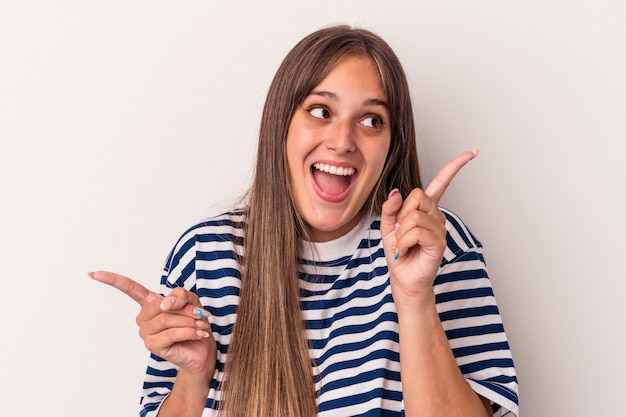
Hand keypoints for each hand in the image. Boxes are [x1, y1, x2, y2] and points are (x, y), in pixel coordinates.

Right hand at [89, 271, 216, 379]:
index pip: (129, 288)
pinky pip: (170, 334)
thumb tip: (165, 302)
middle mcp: (144, 318)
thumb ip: (180, 295)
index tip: (93, 273)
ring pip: (165, 320)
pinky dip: (189, 332)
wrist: (203, 349)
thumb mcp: (192, 301)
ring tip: (200, 325)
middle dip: (185, 309)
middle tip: (200, 315)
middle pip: (160, 306)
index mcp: (150, 303)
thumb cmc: (195, 323)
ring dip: (189, 322)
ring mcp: (146, 333)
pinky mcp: (153, 346)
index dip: (112, 280)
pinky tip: (199, 334)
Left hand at [380, 150, 478, 301]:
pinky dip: (404, 241)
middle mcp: (436, 216)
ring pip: (414, 216)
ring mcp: (439, 229)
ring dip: (401, 232)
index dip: (455, 166)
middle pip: (418, 196)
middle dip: (401, 213)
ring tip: (403, 244)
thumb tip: (396, 193)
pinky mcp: (438, 243)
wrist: (403, 279)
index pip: (442, 182)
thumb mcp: (388, 226)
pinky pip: (416, 231)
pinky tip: (405, 250)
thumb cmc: (399, 253)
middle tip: (400, 231)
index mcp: (426, 209)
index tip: (472, 152)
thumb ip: (390, 208)